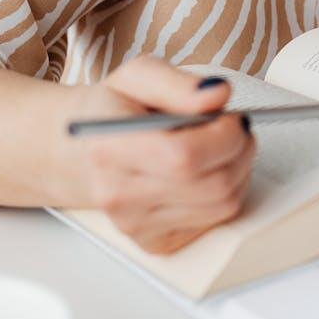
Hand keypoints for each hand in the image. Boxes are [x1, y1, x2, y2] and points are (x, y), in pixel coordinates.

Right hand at [61, 55, 255, 253]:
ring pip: (222, 205)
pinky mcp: (154, 243)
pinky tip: (205, 173)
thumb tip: (219, 94)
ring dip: (238, 171)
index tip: (231, 117)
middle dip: (239, 150)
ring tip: (221, 147)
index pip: (185, 157)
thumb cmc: (113, 111)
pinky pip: (214, 222)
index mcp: (108, 148)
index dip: (225, 136)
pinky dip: (224, 194)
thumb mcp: (139, 75)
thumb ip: (179, 83)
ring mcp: (135, 225)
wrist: (78, 152)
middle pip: (213, 184)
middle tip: (234, 128)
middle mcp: (118, 195)